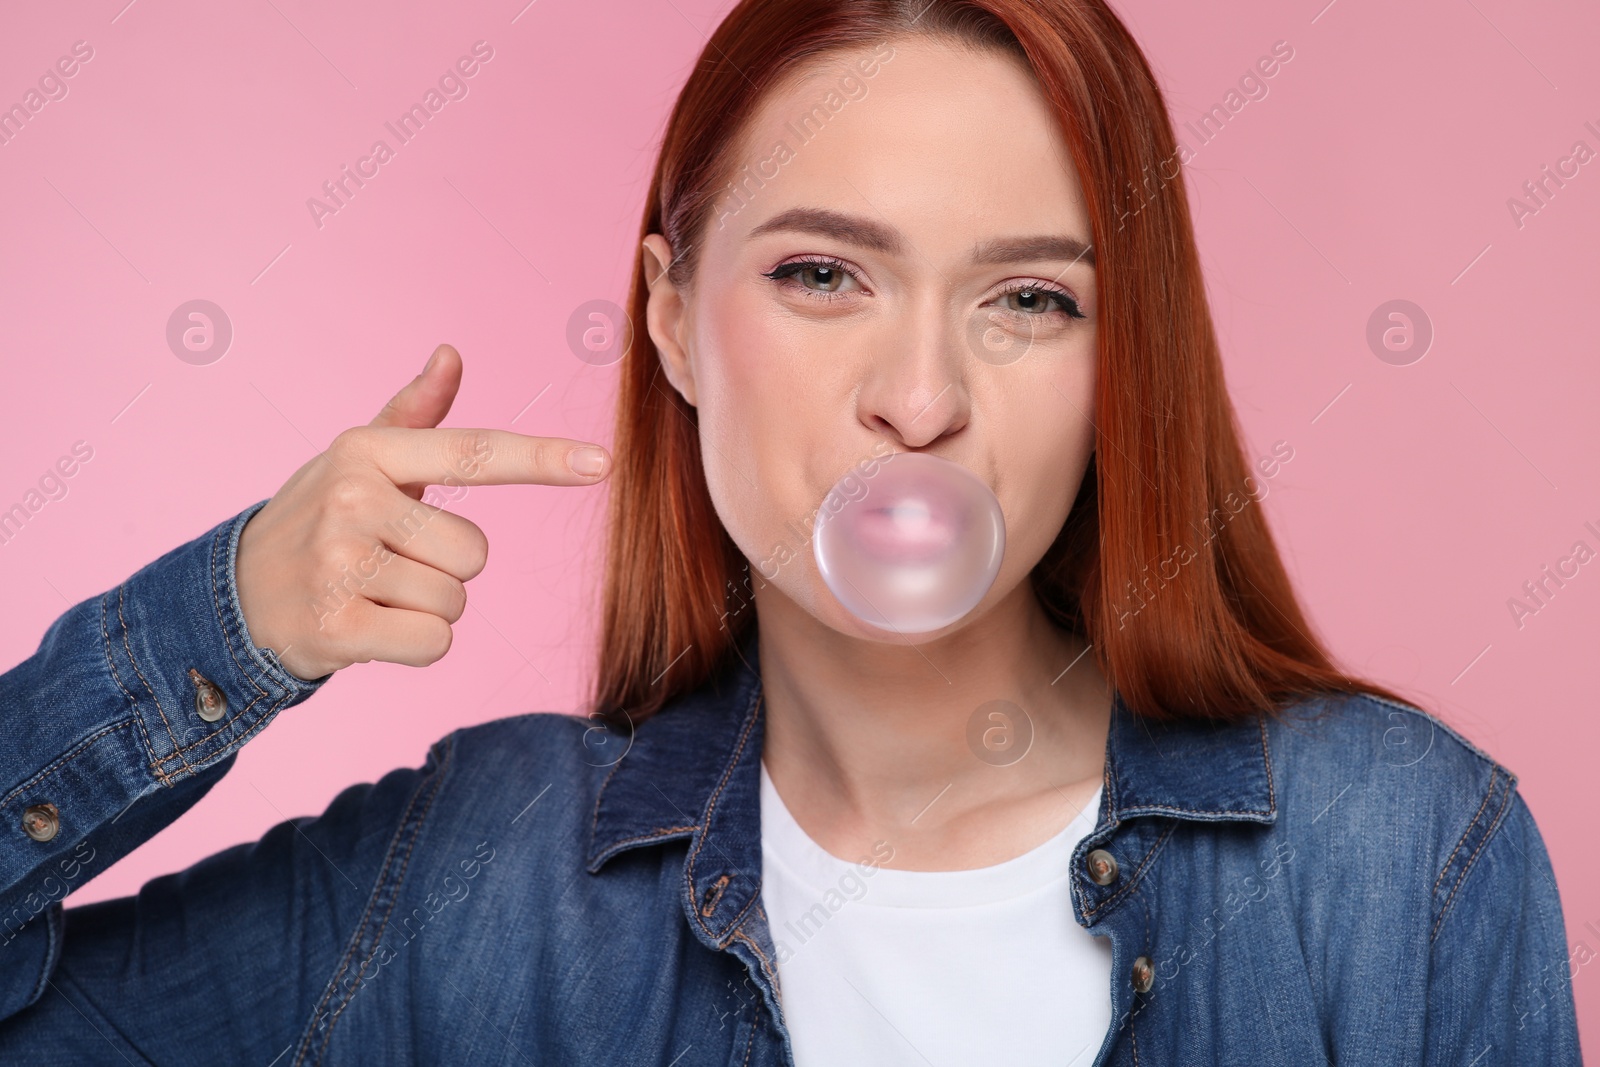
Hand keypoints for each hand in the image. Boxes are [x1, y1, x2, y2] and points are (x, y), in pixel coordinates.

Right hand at [235, 343, 610, 680]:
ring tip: (372, 594)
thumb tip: (451, 354)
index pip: (476, 453)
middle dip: (447, 570)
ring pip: (455, 602)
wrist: (236, 596)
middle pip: (477, 554)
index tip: (603, 463)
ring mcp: (340, 563)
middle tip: (389, 564)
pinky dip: (412, 646)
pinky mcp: (335, 627)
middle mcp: (352, 499)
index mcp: (368, 452)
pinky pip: (433, 644)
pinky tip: (365, 628)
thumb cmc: (320, 520)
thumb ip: (415, 414)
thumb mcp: (360, 459)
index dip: (543, 459)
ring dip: (426, 610)